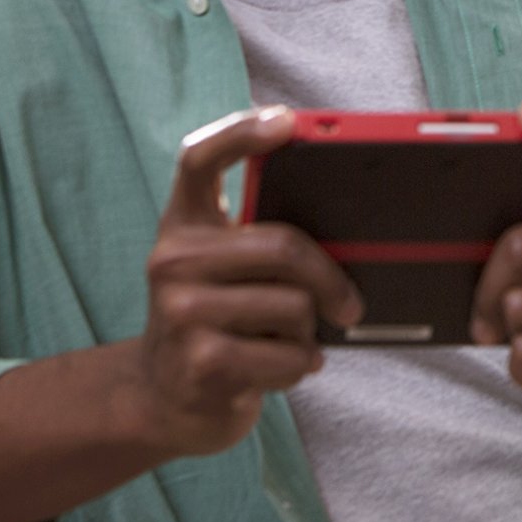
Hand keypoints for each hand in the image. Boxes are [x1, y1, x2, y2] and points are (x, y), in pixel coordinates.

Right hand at [130, 106, 363, 458]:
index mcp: (183, 225)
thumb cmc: (220, 324)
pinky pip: (289, 356)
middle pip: (282, 246)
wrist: (166, 401)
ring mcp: (180, 311)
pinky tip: (276, 369)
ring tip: (287, 343)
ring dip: (307, 333)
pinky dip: (299, 367)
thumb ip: (262, 241)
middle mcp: (170, 260)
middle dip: (330, 278)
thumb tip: (355, 230)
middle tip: (350, 303)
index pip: (199, 159)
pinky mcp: (199, 363)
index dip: (241, 132)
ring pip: (294, 307)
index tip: (287, 121)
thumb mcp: (224, 273)